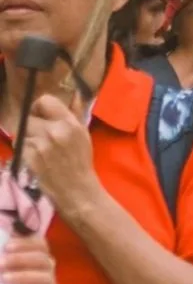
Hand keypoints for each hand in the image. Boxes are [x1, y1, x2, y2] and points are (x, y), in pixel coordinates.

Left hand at [0, 232, 56, 283]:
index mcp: (35, 260)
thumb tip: (9, 241)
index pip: (41, 245)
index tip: (6, 247)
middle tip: (0, 265)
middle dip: (21, 260)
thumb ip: (5, 257)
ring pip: (47, 279)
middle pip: (44, 260)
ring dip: (25, 277)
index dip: (27, 243)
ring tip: (4, 279)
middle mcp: (45, 272)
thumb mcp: (2, 270)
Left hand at [23, 94, 101, 223]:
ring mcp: (41, 144)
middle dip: (31, 124)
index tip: (41, 115)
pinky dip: (23, 149)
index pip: (45, 100)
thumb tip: (75, 94)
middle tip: (38, 133)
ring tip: (37, 146)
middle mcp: (55, 131)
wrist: (76, 189)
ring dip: (25, 137)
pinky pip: (19, 144)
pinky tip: (34, 156)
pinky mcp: (30, 156)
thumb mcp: (84, 135)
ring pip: (21, 130)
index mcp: (70, 124)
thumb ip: (75, 114)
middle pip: (29, 116)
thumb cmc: (81, 162)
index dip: (39, 107)